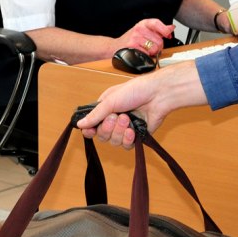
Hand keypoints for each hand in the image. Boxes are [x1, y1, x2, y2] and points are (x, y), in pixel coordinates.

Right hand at [76, 62, 206, 148]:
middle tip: (116, 116)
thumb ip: (96, 114)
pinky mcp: (137, 135)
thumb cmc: (136, 91)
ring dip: (119, 132)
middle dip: (108, 128)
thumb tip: (79, 124)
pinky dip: (128, 139)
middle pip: (102, 135)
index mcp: (106, 109)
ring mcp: (126, 128)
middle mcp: (114, 120)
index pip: (92, 125)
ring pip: (114, 142)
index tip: (90, 131)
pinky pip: (126, 145)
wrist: (158, 95)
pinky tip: (132, 131)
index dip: (90, 130)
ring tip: (127, 119)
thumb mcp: (111, 100)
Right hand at [116, 18, 174, 57]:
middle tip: (152, 46)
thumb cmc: (132, 39)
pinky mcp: (132, 46)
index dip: (164, 30)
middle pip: (159, 40)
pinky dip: (146, 56)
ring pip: (154, 48)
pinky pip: (147, 53)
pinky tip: (141, 52)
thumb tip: (171, 28)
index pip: (157, 23)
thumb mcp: (146, 31)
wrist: (115, 47)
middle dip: (158, 46)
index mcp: (143, 23)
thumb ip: (159, 30)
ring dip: (152, 52)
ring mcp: (135, 37)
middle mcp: (139, 29)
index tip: (168, 35)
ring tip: (146, 50)